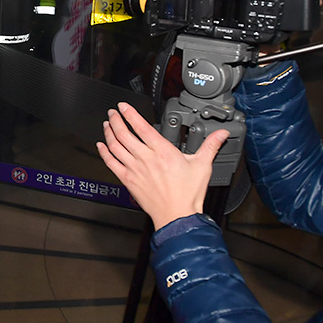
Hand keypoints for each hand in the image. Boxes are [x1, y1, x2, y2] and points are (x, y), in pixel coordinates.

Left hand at [95, 102, 228, 229]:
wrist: (177, 216)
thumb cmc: (187, 195)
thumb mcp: (202, 166)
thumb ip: (210, 146)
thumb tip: (221, 134)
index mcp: (163, 152)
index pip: (142, 127)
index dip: (130, 114)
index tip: (123, 106)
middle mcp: (146, 158)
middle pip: (124, 134)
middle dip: (116, 120)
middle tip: (112, 112)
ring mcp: (135, 169)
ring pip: (115, 146)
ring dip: (109, 133)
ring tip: (107, 124)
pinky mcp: (128, 180)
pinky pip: (111, 163)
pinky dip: (104, 153)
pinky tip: (101, 146)